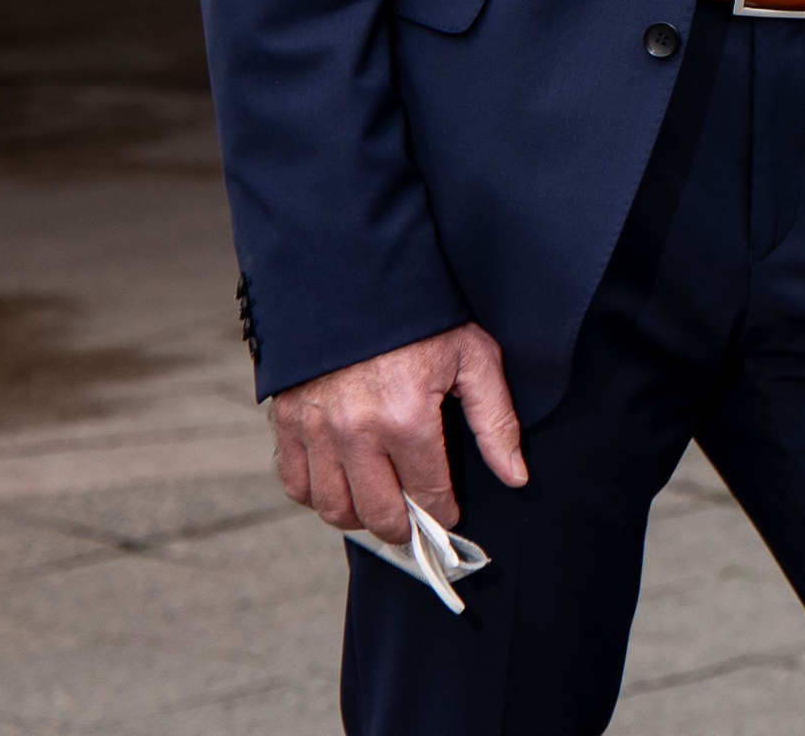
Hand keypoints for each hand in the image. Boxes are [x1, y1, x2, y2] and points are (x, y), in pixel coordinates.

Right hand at [269, 321, 527, 544]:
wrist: (358, 276)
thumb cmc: (423, 317)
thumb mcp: (474, 358)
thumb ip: (496, 422)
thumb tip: (516, 476)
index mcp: (407, 417)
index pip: (428, 495)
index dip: (443, 512)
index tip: (448, 514)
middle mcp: (357, 432)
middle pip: (379, 513)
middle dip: (404, 527)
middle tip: (415, 522)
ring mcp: (317, 429)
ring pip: (334, 508)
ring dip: (359, 517)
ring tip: (380, 504)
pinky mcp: (288, 422)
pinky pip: (296, 485)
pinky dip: (317, 496)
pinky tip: (342, 484)